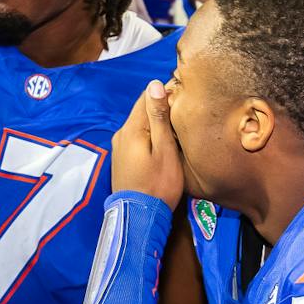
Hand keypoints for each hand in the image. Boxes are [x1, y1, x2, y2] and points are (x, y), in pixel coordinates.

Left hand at [112, 80, 185, 208]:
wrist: (139, 218)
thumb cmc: (158, 185)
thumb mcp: (165, 149)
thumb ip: (159, 117)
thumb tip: (155, 85)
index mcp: (131, 129)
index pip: (145, 97)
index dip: (165, 93)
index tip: (183, 100)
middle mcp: (121, 134)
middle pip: (142, 111)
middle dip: (161, 109)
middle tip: (183, 117)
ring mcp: (119, 148)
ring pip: (140, 126)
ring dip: (156, 125)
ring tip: (176, 132)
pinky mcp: (122, 159)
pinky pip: (137, 139)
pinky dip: (150, 138)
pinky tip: (163, 147)